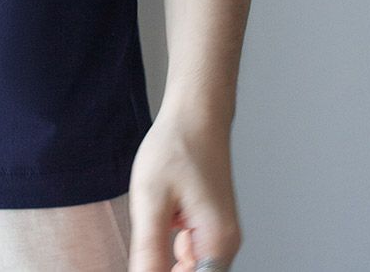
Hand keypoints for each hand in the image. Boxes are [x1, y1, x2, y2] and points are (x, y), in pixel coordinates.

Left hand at [125, 105, 242, 271]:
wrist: (196, 112)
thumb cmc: (177, 146)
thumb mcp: (151, 200)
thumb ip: (148, 250)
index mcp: (217, 244)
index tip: (145, 262)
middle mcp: (224, 245)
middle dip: (164, 267)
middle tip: (148, 238)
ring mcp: (218, 236)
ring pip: (189, 266)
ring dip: (165, 259)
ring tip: (155, 219)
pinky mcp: (209, 226)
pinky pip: (189, 251)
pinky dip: (170, 245)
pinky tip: (159, 219)